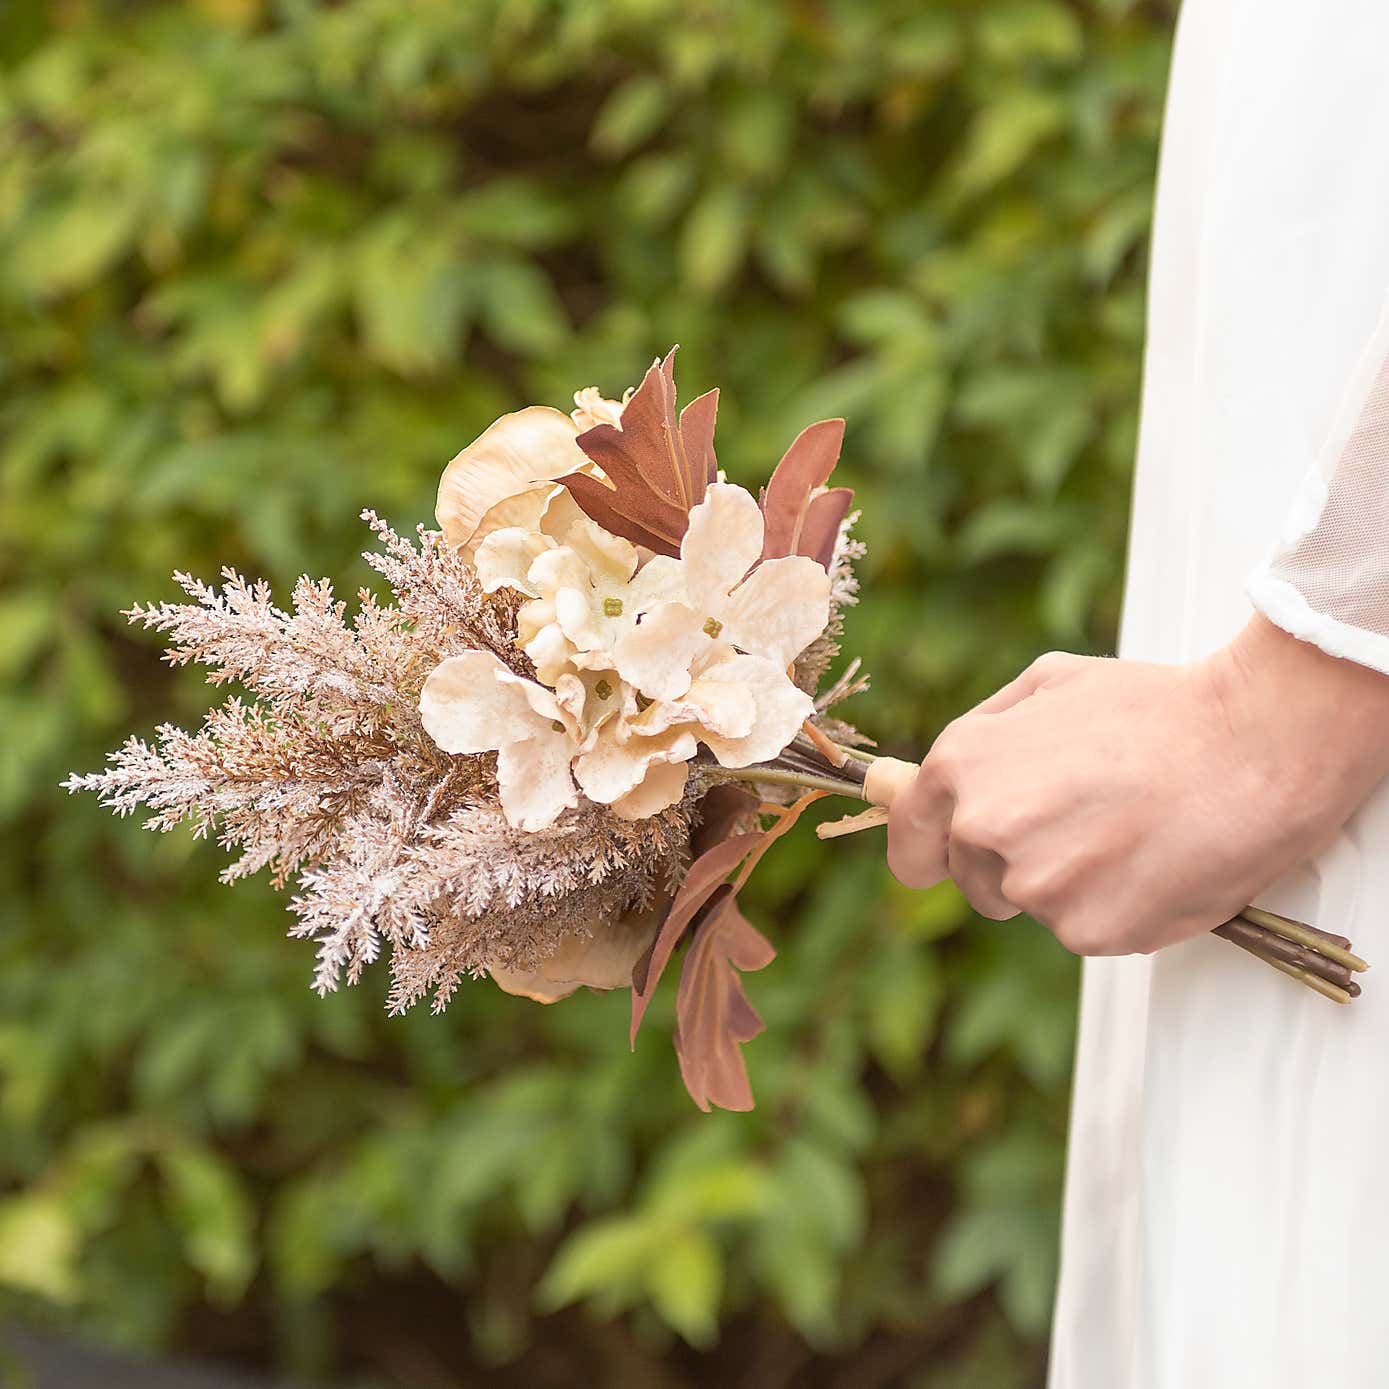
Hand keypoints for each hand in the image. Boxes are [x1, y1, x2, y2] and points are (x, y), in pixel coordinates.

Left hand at [886, 616, 1388, 954]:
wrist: (1252, 745)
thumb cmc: (1153, 708)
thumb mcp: (1051, 684)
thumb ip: (982, 733)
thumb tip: (922, 777)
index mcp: (962, 766)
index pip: (910, 841)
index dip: (926, 852)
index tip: (938, 860)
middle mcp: (984, 828)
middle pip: (973, 879)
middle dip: (1012, 861)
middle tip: (1083, 820)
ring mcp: (1035, 885)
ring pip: (1032, 903)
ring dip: (1067, 882)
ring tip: (1126, 831)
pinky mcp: (1088, 930)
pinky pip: (1084, 929)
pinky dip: (1114, 907)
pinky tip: (1151, 861)